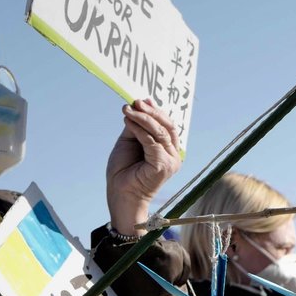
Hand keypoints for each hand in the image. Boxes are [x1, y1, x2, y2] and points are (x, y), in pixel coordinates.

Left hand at [105, 100, 181, 235]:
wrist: (121, 194)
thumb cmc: (124, 171)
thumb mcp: (130, 141)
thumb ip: (137, 126)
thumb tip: (139, 104)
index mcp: (168, 149)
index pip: (166, 125)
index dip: (155, 110)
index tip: (141, 100)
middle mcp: (174, 155)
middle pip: (167, 125)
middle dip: (151, 111)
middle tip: (135, 102)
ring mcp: (171, 161)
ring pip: (160, 132)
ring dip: (143, 118)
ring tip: (127, 110)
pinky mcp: (164, 166)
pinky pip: (151, 142)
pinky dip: (139, 129)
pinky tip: (127, 121)